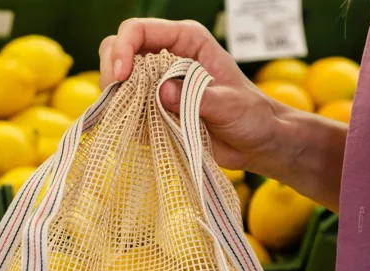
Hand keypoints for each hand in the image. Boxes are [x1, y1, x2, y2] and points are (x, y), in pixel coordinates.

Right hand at [98, 18, 286, 171]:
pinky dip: (123, 118)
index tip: (121, 77)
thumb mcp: (230, 104)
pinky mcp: (154, 109)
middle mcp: (167, 57)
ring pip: (117, 79)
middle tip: (116, 96)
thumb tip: (162, 92)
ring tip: (130, 117)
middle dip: (111, 71)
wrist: (258, 143)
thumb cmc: (252, 115)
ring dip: (115, 97)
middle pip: (118, 49)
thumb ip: (197, 97)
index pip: (139, 30)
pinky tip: (137, 130)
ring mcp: (157, 84)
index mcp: (186, 41)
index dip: (123, 48)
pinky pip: (125, 109)